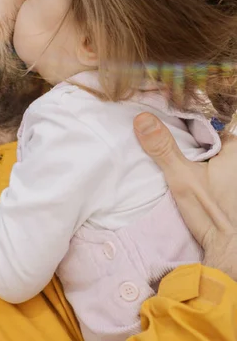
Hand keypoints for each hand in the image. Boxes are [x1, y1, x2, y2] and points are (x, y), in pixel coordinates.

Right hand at [133, 112, 236, 280]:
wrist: (228, 252)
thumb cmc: (211, 213)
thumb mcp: (182, 177)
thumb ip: (163, 148)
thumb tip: (142, 118)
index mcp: (235, 149)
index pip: (203, 125)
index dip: (181, 124)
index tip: (160, 125)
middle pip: (204, 140)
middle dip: (185, 140)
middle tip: (157, 139)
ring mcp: (232, 175)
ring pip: (206, 155)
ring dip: (190, 156)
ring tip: (165, 154)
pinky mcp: (227, 189)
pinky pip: (209, 169)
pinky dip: (196, 169)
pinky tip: (180, 174)